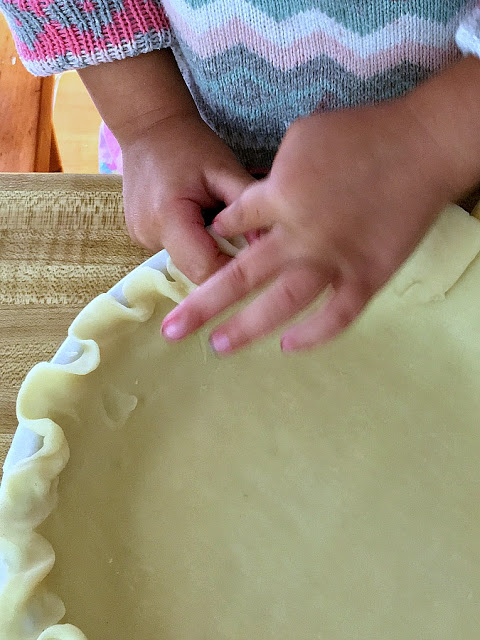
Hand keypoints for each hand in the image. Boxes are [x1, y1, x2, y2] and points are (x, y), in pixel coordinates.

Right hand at [79, 50, 253, 283]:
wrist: (147, 125)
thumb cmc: (189, 143)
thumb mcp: (224, 169)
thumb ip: (248, 208)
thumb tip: (271, 244)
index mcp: (168, 218)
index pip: (205, 268)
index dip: (233, 270)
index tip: (256, 260)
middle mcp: (149, 235)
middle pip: (195, 270)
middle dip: (223, 261)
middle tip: (242, 238)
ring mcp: (141, 239)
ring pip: (186, 263)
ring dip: (208, 251)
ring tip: (218, 221)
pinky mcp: (141, 238)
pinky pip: (176, 252)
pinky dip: (193, 243)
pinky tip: (199, 218)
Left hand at [161, 98, 457, 351]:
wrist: (422, 145)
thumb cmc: (362, 132)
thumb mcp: (302, 138)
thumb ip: (271, 173)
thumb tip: (251, 199)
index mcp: (279, 197)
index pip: (232, 224)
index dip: (217, 235)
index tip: (209, 247)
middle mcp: (298, 236)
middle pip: (238, 276)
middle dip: (201, 305)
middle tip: (173, 330)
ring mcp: (332, 260)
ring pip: (281, 305)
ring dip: (247, 329)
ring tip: (218, 347)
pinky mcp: (367, 276)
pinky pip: (337, 315)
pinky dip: (314, 335)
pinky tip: (288, 346)